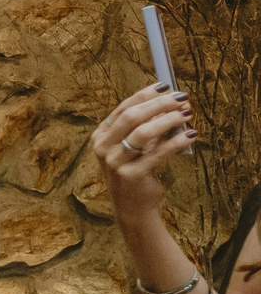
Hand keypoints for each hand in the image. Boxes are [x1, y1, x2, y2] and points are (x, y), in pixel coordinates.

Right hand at [91, 82, 198, 223]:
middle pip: (132, 116)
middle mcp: (104, 148)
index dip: (146, 95)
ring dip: (169, 119)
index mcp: (101, 137)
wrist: (132, 207)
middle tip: (182, 98)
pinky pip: (159, 152)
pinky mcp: (132, 175)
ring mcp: (116, 162)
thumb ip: (143, 126)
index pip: (123, 108)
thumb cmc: (134, 172)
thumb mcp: (132, 147)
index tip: (166, 86)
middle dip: (160, 104)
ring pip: (144, 132)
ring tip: (187, 114)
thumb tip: (170, 102)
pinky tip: (192, 135)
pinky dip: (177, 141)